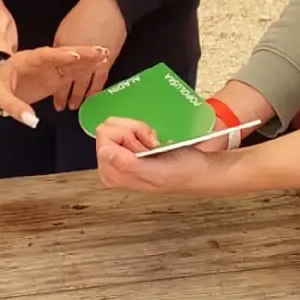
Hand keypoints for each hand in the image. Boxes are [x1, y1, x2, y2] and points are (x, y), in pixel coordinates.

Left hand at [0, 45, 110, 125]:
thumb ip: (15, 108)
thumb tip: (32, 121)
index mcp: (25, 60)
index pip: (43, 56)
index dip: (58, 56)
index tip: (73, 55)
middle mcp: (40, 62)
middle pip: (62, 56)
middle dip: (81, 53)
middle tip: (100, 51)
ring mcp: (48, 69)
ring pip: (70, 63)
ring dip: (87, 60)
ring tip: (105, 55)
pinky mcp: (53, 78)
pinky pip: (70, 74)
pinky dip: (84, 70)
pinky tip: (98, 67)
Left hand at [52, 0, 127, 110]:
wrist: (107, 8)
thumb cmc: (83, 15)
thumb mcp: (64, 31)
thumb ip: (60, 49)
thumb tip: (58, 62)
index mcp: (62, 51)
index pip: (56, 75)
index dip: (55, 88)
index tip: (52, 98)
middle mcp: (75, 60)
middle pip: (68, 82)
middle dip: (65, 96)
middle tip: (63, 109)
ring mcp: (91, 63)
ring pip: (84, 84)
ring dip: (80, 96)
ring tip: (76, 107)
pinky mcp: (106, 62)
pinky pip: (99, 80)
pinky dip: (95, 90)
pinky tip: (92, 97)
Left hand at [94, 116, 217, 194]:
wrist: (197, 169)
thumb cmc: (181, 173)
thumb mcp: (156, 172)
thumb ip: (126, 165)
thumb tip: (103, 151)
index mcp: (112, 174)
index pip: (104, 136)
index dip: (128, 134)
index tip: (143, 146)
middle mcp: (111, 166)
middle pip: (108, 128)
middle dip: (133, 131)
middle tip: (148, 146)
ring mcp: (118, 156)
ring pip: (117, 124)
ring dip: (139, 130)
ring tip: (151, 146)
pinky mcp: (126, 147)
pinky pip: (126, 125)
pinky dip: (142, 130)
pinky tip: (152, 143)